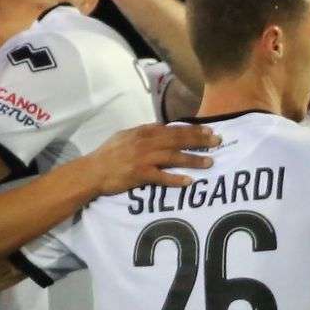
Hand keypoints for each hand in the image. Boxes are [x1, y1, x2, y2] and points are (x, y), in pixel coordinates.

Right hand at [76, 123, 219, 195]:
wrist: (92, 171)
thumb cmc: (108, 154)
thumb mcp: (125, 136)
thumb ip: (144, 131)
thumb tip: (161, 127)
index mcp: (143, 132)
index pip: (173, 129)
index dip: (192, 129)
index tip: (209, 130)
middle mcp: (145, 143)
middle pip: (177, 140)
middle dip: (199, 140)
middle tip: (217, 142)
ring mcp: (143, 158)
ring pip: (173, 157)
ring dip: (193, 159)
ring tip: (210, 162)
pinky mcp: (139, 175)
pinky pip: (162, 177)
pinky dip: (175, 179)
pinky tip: (189, 181)